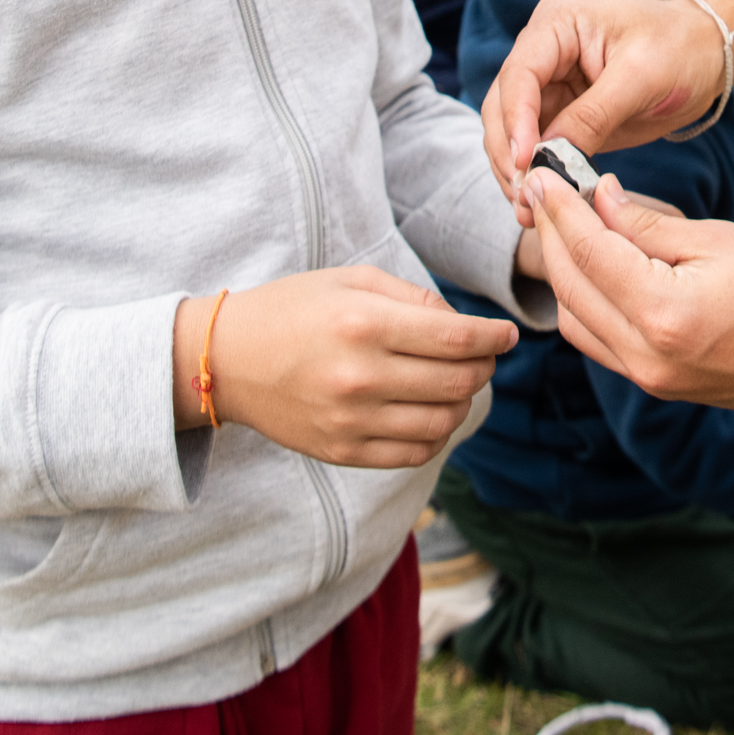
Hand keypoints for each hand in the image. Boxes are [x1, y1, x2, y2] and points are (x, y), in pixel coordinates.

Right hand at [175, 267, 515, 468]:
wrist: (226, 360)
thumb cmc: (294, 309)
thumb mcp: (353, 280)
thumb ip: (414, 298)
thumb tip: (467, 326)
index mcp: (365, 323)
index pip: (459, 338)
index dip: (495, 338)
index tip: (507, 336)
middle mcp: (360, 375)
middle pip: (459, 382)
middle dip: (485, 368)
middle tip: (485, 357)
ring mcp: (351, 420)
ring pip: (443, 422)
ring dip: (464, 403)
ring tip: (458, 385)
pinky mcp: (342, 451)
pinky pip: (414, 453)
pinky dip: (436, 435)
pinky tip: (432, 413)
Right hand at [477, 0, 719, 204]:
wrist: (708, 54)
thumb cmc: (680, 48)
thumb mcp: (641, 77)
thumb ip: (593, 115)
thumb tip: (550, 157)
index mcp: (556, 24)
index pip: (519, 74)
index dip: (515, 120)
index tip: (525, 162)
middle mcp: (542, 51)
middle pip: (504, 106)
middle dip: (510, 153)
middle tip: (523, 197)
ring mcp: (549, 84)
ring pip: (513, 132)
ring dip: (516, 170)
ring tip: (528, 209)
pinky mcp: (562, 113)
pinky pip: (538, 147)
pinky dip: (538, 174)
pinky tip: (541, 205)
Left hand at [520, 169, 733, 413]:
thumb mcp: (719, 240)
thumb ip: (650, 224)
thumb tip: (600, 197)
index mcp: (663, 312)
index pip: (590, 252)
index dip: (561, 209)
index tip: (543, 174)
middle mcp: (644, 354)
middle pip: (569, 286)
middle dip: (551, 234)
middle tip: (544, 191)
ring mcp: (646, 376)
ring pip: (573, 318)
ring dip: (562, 270)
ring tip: (566, 225)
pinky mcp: (653, 383)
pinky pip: (596, 341)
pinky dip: (583, 301)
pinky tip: (592, 268)